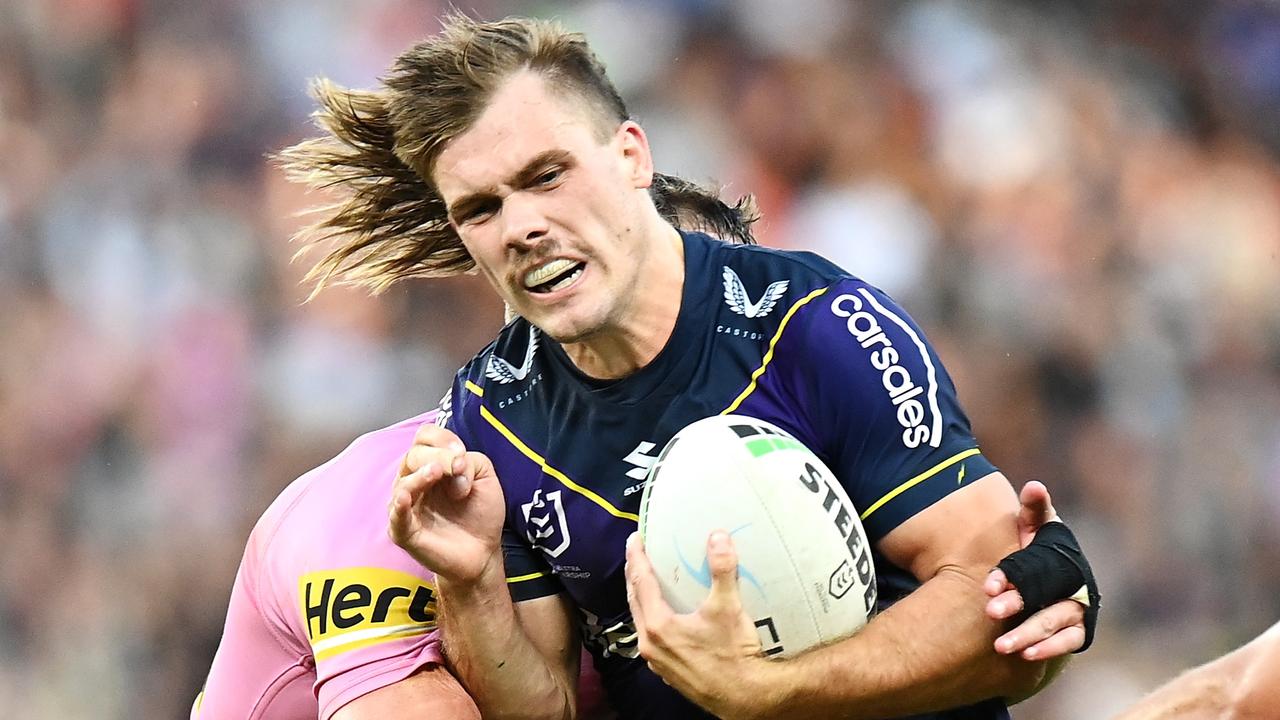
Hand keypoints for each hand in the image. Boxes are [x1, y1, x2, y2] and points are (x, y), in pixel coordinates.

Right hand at [388, 423, 505, 585]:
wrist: (483, 552)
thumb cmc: (480, 512)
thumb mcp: (485, 476)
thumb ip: (470, 461)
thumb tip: (453, 465)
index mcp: (431, 463)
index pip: (424, 437)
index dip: (442, 439)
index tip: (461, 452)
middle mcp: (414, 480)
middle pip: (413, 455)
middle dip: (438, 457)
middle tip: (458, 467)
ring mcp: (407, 506)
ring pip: (404, 482)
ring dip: (420, 474)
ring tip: (436, 472)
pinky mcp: (404, 531)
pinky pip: (395, 516)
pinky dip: (398, 505)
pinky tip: (404, 498)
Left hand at [625, 531, 769, 719]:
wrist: (746, 698)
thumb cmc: (735, 655)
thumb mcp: (728, 607)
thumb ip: (721, 569)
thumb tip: (717, 537)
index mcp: (658, 625)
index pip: (641, 581)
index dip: (636, 557)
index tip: (634, 538)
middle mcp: (650, 644)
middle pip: (635, 600)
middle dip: (634, 575)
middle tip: (638, 554)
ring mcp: (657, 661)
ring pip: (641, 621)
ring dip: (642, 599)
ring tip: (649, 581)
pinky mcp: (668, 672)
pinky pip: (652, 639)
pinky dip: (653, 620)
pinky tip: (666, 616)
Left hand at [984, 481, 1085, 659]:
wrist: (1051, 576)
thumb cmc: (1038, 548)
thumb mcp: (1033, 527)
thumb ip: (1033, 510)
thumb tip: (1034, 485)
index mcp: (1059, 555)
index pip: (1036, 564)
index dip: (1011, 575)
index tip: (987, 586)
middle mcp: (1072, 581)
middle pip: (1043, 593)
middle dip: (1016, 603)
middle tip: (990, 611)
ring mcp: (1076, 606)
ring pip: (1054, 621)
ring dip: (1028, 633)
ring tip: (1001, 645)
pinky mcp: (1079, 629)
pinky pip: (1069, 641)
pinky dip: (1050, 648)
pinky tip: (1026, 655)